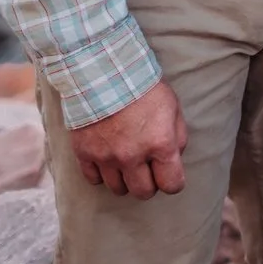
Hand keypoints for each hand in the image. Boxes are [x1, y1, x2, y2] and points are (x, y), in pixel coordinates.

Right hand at [69, 79, 187, 198]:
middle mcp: (133, 156)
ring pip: (118, 189)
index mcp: (160, 144)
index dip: (173, 182)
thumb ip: (177, 136)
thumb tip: (174, 158)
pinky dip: (101, 173)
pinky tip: (107, 159)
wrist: (104, 71)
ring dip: (125, 179)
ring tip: (126, 162)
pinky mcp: (85, 153)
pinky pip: (94, 180)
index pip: (172, 184)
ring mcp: (107, 157)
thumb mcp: (173, 107)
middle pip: (143, 192)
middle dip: (149, 184)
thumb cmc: (144, 87)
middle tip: (147, 169)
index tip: (169, 174)